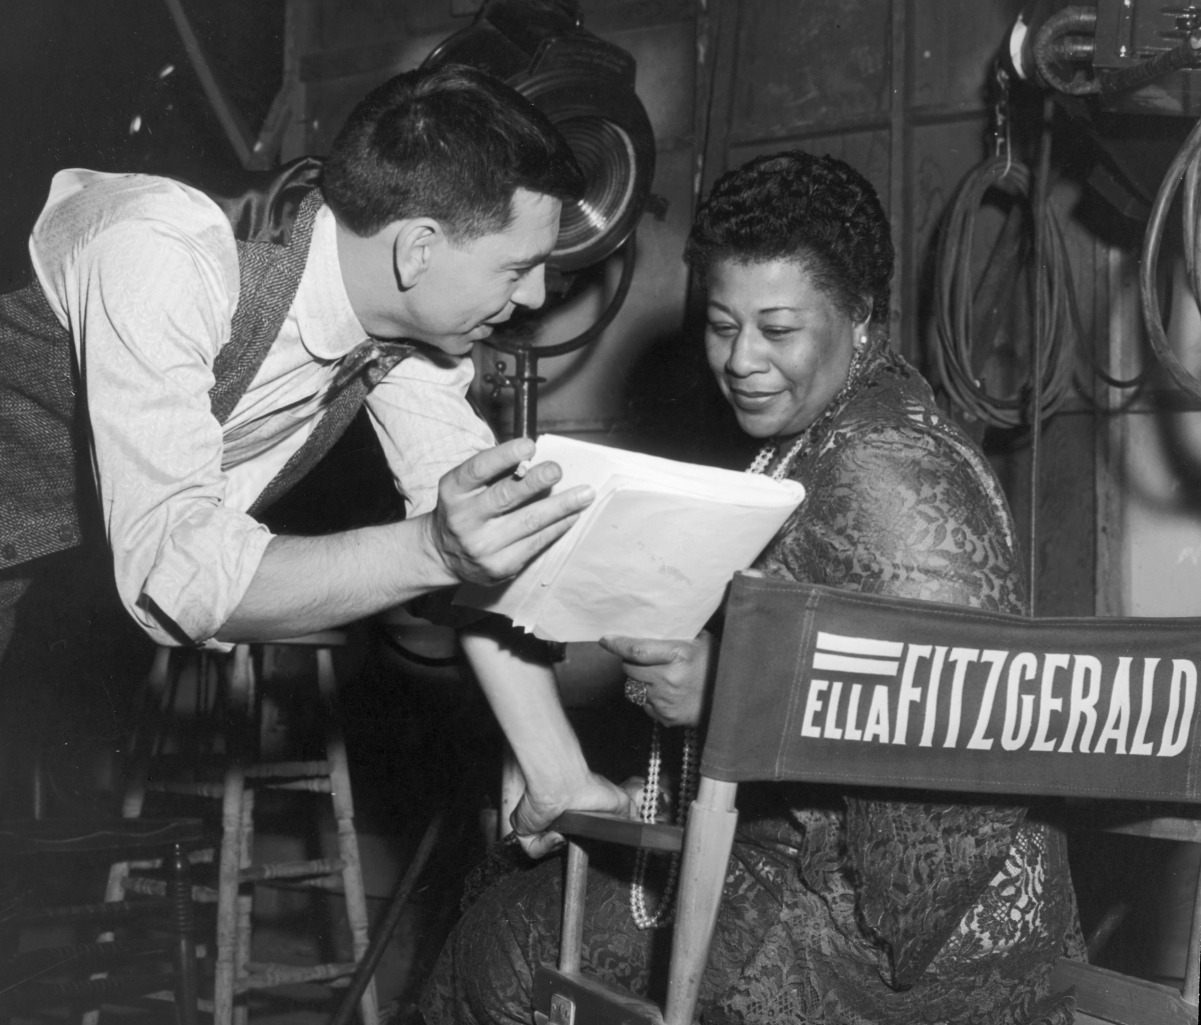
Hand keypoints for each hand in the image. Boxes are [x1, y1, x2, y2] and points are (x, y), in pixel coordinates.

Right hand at [429, 438, 594, 584]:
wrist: (444, 555)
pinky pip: (536, 543)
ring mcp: (482, 546)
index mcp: (453, 492)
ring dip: (561, 506)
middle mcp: (464, 519)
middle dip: (536, 481)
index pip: (478, 469)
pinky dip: (557, 526)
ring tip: (584, 494)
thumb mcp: (465, 487)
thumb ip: (494, 473)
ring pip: (528, 522)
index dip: (504, 456)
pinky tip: (572, 515)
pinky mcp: (500, 566)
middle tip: (558, 469)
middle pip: (505, 497)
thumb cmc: (464, 509)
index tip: (529, 445)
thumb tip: (536, 459)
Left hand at [511, 772, 636, 858]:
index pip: (575, 833)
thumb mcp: (620, 801)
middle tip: (578, 836)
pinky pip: (533, 849)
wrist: (564, 783)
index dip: (582, 838)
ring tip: (565, 830)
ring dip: (558, 844)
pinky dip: (545, 844)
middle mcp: (553, 817)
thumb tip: (635, 824)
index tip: (589, 838)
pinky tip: (554, 833)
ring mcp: (538, 824)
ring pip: (547, 849)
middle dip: (571, 844)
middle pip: (561, 844)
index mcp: (572, 812)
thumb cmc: (587, 787)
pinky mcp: (524, 830)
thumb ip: (629, 814)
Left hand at [599, 631, 715, 727]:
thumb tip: (652, 620)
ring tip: (656, 676)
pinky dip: (648, 696)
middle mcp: (669, 678)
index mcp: (678, 655)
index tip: (606, 640)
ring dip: (638, 680)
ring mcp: (665, 700)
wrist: (730, 701)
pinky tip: (664, 691)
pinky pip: (643, 703)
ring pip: (633, 687)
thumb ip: (678, 634)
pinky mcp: (665, 716)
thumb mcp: (701, 642)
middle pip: (630, 668)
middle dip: (631, 662)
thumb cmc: (715, 666)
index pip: (637, 650)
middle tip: (642, 659)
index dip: (618, 644)